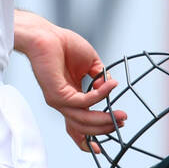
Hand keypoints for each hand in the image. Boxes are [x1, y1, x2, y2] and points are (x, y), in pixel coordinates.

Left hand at [14, 11, 126, 153]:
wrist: (46, 35)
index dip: (96, 132)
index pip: (80, 123)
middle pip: (84, 126)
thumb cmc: (64, 45)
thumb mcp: (91, 63)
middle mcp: (64, 102)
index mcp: (71, 97)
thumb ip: (101, 77)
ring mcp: (59, 101)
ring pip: (83, 119)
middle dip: (106, 126)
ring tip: (121, 114)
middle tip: (122, 121)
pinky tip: (109, 86)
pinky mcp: (57, 95)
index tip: (116, 128)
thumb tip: (110, 87)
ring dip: (104, 119)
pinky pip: (82, 101)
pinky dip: (99, 95)